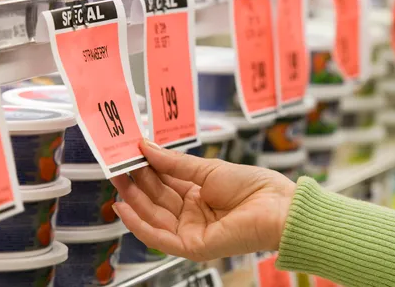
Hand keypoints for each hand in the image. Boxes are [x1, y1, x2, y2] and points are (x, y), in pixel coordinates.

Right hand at [110, 139, 295, 261]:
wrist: (277, 207)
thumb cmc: (254, 187)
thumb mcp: (209, 169)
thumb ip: (175, 163)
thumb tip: (147, 148)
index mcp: (199, 194)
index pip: (165, 181)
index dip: (147, 168)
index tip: (130, 153)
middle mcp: (193, 213)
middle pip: (157, 198)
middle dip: (136, 182)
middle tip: (117, 164)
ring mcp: (192, 230)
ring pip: (154, 216)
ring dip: (134, 199)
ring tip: (117, 178)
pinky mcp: (193, 246)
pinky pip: (159, 238)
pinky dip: (139, 224)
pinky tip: (124, 208)